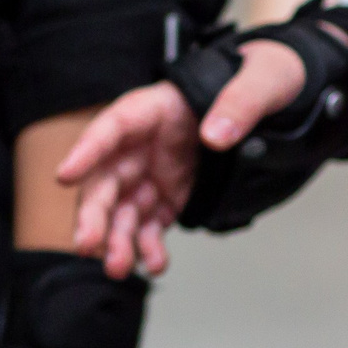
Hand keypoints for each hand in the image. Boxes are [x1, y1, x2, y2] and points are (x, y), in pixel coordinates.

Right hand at [56, 41, 311, 276]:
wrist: (282, 101)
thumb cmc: (265, 79)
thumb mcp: (263, 80)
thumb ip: (239, 104)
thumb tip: (217, 134)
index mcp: (157, 108)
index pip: (113, 126)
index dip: (87, 151)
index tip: (65, 176)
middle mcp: (145, 143)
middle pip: (107, 177)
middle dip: (94, 213)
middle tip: (88, 245)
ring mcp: (156, 171)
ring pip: (123, 208)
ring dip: (117, 239)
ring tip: (120, 267)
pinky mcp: (171, 195)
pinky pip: (152, 223)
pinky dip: (150, 245)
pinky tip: (156, 263)